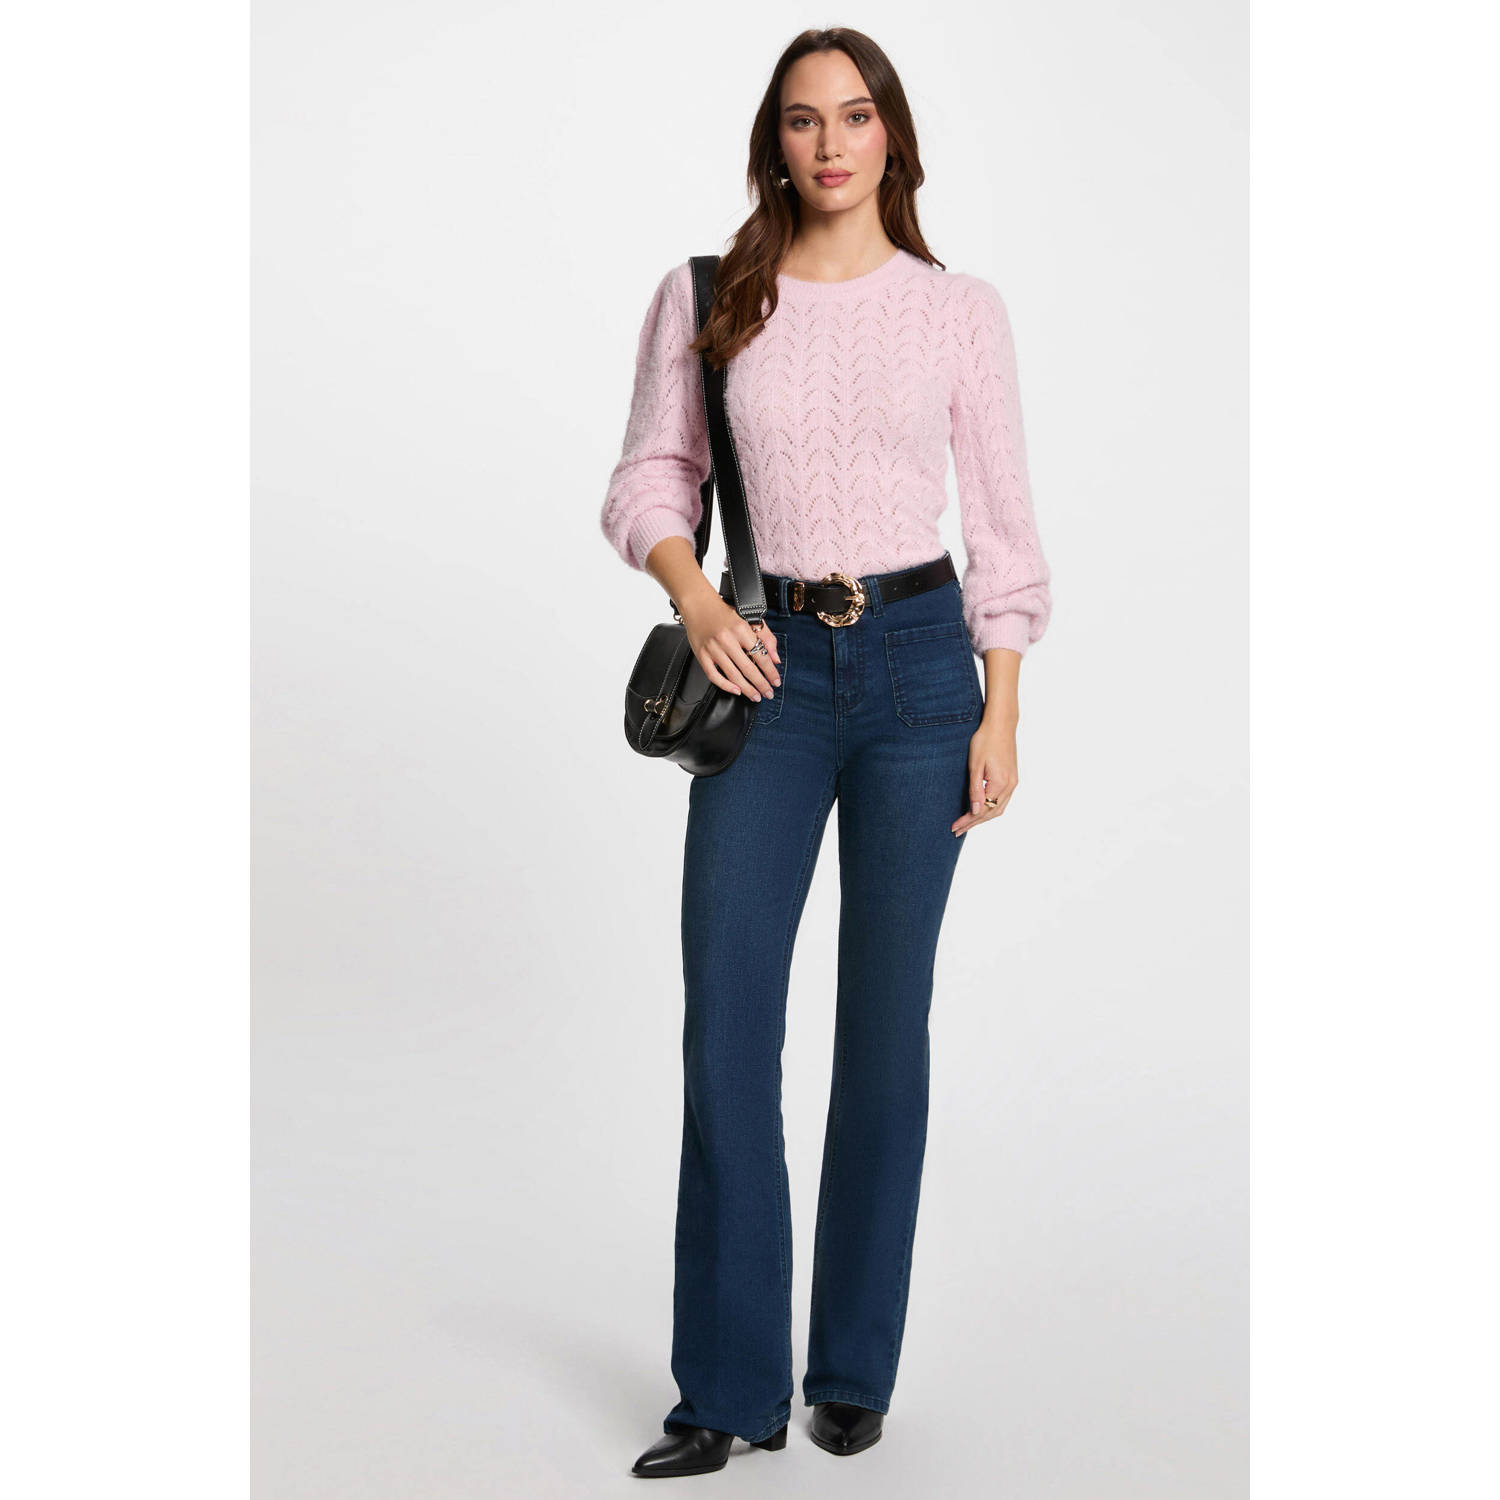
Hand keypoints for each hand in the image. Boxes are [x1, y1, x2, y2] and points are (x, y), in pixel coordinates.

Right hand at [678, 595, 781, 702]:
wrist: (698, 605)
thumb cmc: (724, 613)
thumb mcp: (749, 619)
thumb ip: (766, 637)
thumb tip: (775, 659)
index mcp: (741, 629)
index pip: (760, 655)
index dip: (770, 672)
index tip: (776, 681)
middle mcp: (727, 640)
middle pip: (748, 669)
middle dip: (761, 684)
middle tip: (768, 693)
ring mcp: (713, 649)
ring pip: (733, 675)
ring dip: (747, 689)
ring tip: (756, 696)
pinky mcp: (701, 655)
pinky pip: (714, 676)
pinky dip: (726, 686)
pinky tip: (736, 691)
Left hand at [952, 716, 1018, 834]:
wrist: (1001, 725)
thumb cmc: (985, 740)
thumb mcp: (975, 765)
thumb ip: (975, 789)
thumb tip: (975, 811)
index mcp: (1000, 784)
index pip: (982, 810)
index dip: (967, 820)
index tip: (954, 827)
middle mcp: (1010, 786)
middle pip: (991, 813)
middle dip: (974, 823)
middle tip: (957, 831)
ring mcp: (1013, 783)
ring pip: (998, 809)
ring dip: (983, 818)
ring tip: (967, 824)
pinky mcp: (1012, 778)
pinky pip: (1002, 801)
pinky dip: (991, 809)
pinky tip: (982, 811)